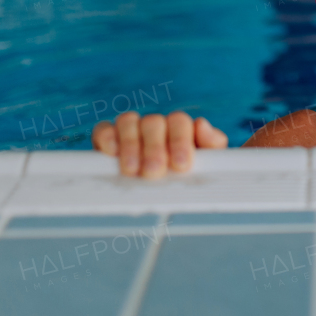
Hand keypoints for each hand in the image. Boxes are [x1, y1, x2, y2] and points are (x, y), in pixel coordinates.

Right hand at [92, 111, 227, 177]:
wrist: (160, 194)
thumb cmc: (183, 177)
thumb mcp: (205, 163)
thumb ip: (211, 144)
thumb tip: (202, 125)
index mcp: (178, 128)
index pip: (179, 122)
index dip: (180, 141)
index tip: (181, 165)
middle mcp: (154, 126)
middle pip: (153, 123)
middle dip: (154, 148)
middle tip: (154, 171)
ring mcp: (130, 130)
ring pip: (129, 121)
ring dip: (131, 145)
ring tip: (132, 170)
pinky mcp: (107, 139)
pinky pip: (103, 129)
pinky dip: (107, 138)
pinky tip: (111, 153)